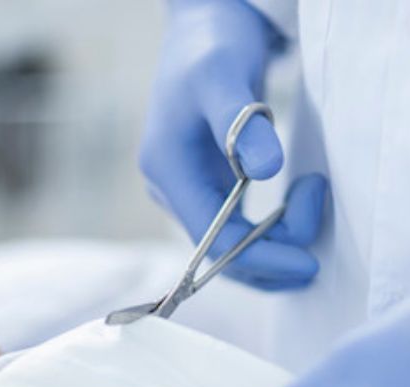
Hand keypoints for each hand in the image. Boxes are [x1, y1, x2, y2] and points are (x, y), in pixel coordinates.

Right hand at [140, 0, 325, 289]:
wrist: (200, 27)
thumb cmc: (209, 45)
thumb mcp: (223, 73)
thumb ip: (240, 122)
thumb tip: (266, 170)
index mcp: (167, 170)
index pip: (212, 239)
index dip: (260, 257)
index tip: (307, 262)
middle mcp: (170, 190)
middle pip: (221, 252)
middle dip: (274, 252)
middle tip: (317, 209)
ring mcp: (186, 191)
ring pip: (229, 246)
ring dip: (275, 242)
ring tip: (312, 198)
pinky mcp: (203, 186)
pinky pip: (233, 228)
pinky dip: (267, 233)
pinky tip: (294, 213)